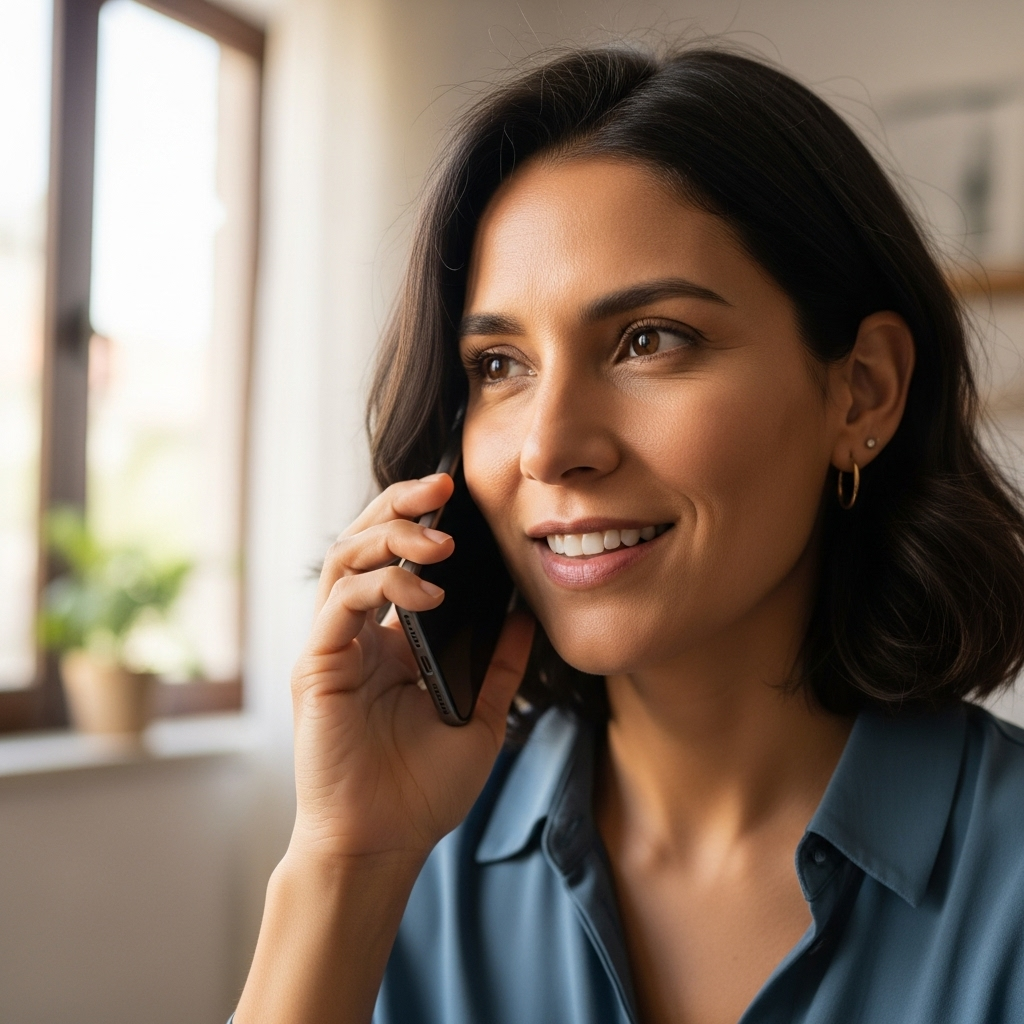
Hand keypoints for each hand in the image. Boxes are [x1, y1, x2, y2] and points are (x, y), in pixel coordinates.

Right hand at [288, 472, 534, 865]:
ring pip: (347, 558)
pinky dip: (383, 584)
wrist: (384, 843)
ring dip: (392, 535)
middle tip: (442, 484)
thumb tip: (525, 617)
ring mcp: (334, 645)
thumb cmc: (423, 789)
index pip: (397, 558)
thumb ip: (499, 664)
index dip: (421, 520)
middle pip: (365, 542)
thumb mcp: (481, 715)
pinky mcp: (318, 664)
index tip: (461, 495)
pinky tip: (426, 593)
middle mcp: (358, 633)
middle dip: (400, 505)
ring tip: (441, 538)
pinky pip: (342, 602)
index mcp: (392, 640)